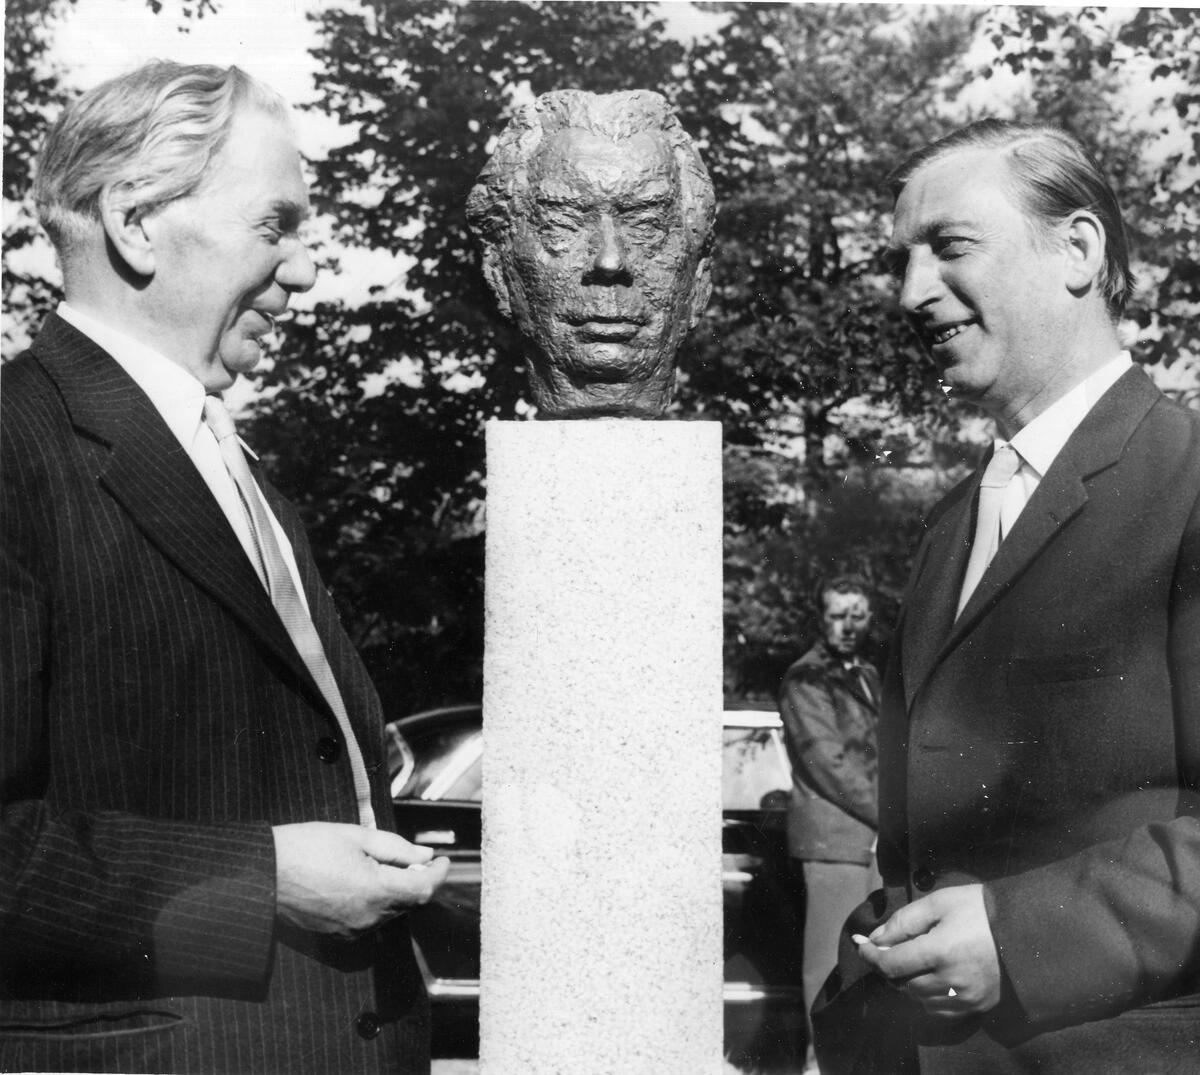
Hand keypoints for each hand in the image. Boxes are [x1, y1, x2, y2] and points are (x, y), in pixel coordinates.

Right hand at [272, 822, 449, 938]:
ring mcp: (352, 930)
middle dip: (418, 880)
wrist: (262, 874)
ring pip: (390, 913)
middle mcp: (367, 918)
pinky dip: (377, 903)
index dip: (439, 875)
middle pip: (409, 903)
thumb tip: (425, 858)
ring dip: (397, 892)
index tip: (444, 860)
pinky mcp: (338, 935)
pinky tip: (365, 881)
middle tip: (417, 858)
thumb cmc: (307, 847)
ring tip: (387, 865)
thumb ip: (397, 849)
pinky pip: (370, 920)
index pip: (424, 891)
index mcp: (375, 891)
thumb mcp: (357, 836)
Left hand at [853, 884, 1000, 1017]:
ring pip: (918, 998)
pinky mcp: (977, 1006)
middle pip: (902, 983)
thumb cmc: (980, 909)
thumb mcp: (939, 902)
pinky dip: (926, 996)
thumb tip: (875, 938)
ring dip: (906, 982)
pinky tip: (930, 976)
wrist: (1026, 929)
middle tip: (887, 948)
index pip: (891, 963)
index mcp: (940, 951)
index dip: (870, 955)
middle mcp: (952, 981)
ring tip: (910, 960)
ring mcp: (966, 998)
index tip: (861, 945)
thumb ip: (903, 921)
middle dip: (888, 966)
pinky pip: (939, 1009)